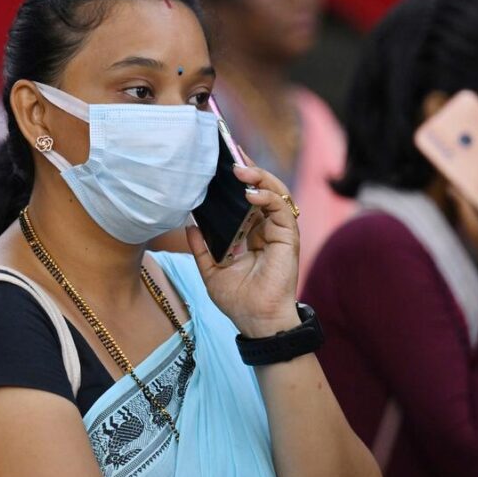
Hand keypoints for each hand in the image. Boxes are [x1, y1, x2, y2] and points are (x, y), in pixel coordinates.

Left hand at [186, 154, 300, 336]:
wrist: (256, 323)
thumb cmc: (238, 300)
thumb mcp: (211, 270)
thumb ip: (201, 248)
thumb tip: (189, 225)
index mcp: (251, 234)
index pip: (246, 199)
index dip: (238, 180)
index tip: (222, 162)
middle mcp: (266, 229)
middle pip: (262, 190)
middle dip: (249, 170)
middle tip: (231, 153)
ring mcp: (279, 232)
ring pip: (275, 193)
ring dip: (259, 177)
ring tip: (240, 169)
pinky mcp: (288, 238)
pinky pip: (281, 209)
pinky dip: (267, 197)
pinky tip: (250, 193)